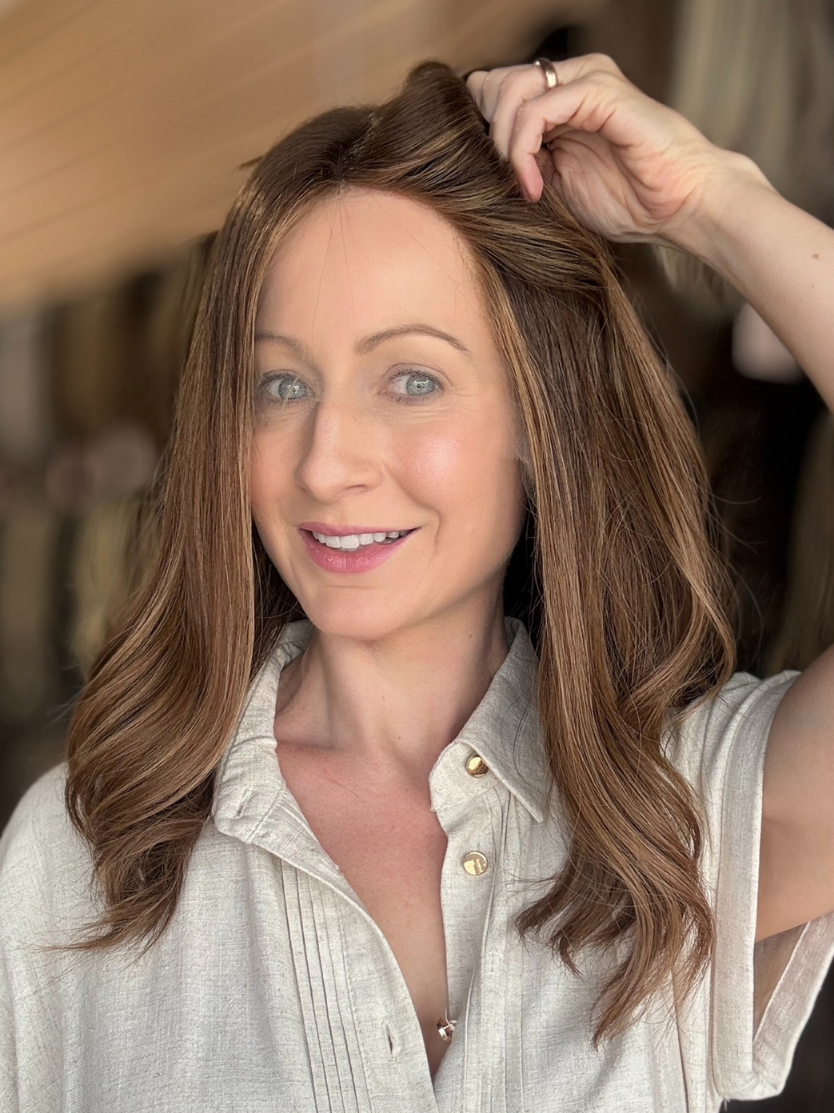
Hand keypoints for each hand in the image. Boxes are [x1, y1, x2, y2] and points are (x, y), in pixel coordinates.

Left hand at [464, 54, 769, 251]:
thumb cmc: (629, 201)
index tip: (490, 181)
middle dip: (488, 137)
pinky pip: (538, 109)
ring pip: (511, 90)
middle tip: (503, 182)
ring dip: (504, 145)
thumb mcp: (556, 184)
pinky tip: (534, 184)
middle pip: (494, 84)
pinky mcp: (600, 91)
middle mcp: (572, 79)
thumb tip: (476, 162)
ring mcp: (587, 80)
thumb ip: (523, 162)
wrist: (681, 207)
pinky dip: (523, 150)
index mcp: (559, 97)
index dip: (482, 132)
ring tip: (522, 185)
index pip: (493, 91)